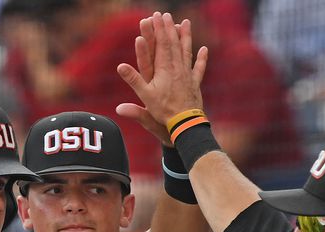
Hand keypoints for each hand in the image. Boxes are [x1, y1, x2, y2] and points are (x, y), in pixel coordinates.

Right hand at [116, 12, 207, 143]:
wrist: (185, 123)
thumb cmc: (164, 111)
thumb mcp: (145, 96)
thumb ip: (133, 80)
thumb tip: (120, 67)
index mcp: (164, 69)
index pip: (162, 44)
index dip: (158, 29)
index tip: (156, 16)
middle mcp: (177, 68)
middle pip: (174, 43)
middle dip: (169, 28)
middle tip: (166, 14)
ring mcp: (187, 75)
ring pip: (187, 51)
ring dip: (186, 36)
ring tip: (185, 23)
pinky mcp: (195, 84)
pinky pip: (199, 68)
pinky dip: (201, 58)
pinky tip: (203, 49)